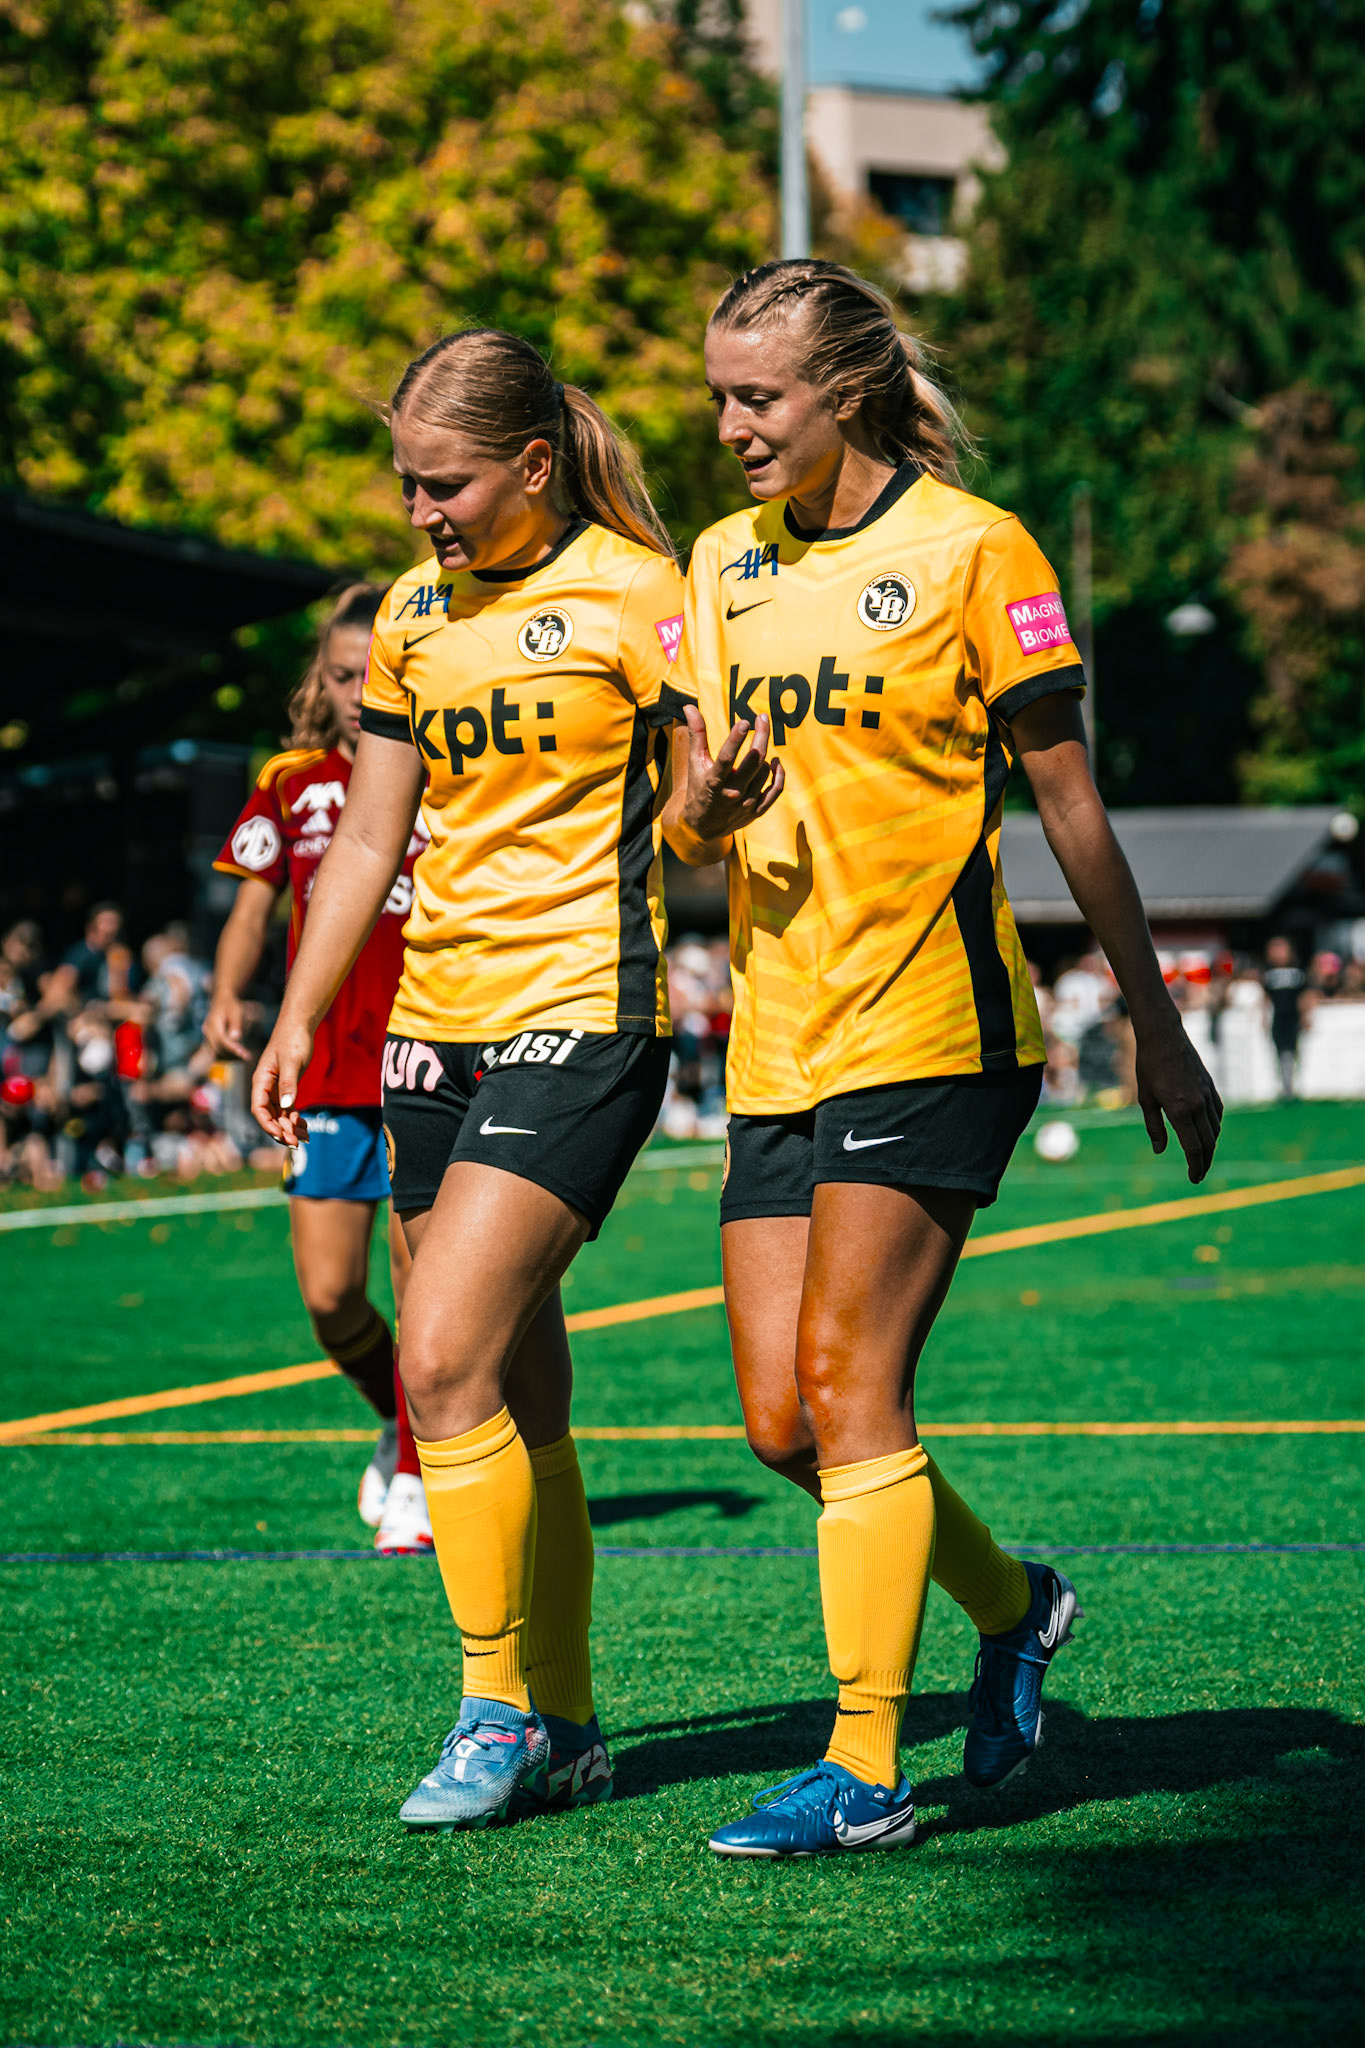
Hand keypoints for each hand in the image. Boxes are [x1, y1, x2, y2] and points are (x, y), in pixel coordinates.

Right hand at [203, 992, 251, 1059]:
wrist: (221, 1001)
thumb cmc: (230, 1005)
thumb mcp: (236, 1011)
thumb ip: (236, 1024)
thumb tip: (236, 1038)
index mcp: (212, 1023)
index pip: (221, 1040)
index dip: (232, 1048)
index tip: (243, 1054)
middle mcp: (207, 1032)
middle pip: (218, 1049)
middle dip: (232, 1055)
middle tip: (248, 1057)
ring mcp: (207, 1037)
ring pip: (216, 1053)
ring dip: (230, 1058)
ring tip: (246, 1057)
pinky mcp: (210, 1041)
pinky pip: (217, 1052)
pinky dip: (227, 1056)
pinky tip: (239, 1056)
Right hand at [251, 1018, 314, 1146]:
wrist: (299, 1025)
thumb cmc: (293, 1039)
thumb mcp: (292, 1061)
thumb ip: (288, 1084)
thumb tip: (287, 1106)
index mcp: (261, 1081)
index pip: (259, 1109)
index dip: (267, 1125)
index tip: (280, 1135)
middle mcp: (265, 1087)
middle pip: (269, 1116)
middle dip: (280, 1130)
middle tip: (296, 1143)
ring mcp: (275, 1088)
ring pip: (279, 1114)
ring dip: (288, 1127)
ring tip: (303, 1139)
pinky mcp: (286, 1086)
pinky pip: (288, 1108)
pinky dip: (295, 1118)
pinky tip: (304, 1127)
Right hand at [681, 706, 783, 844]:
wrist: (703, 826)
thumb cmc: (698, 788)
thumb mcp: (694, 762)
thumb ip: (696, 734)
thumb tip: (689, 706)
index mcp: (714, 781)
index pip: (727, 758)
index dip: (736, 740)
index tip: (744, 721)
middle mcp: (732, 793)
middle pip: (754, 760)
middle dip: (760, 736)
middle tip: (762, 718)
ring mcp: (747, 804)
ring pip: (764, 772)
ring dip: (763, 754)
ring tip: (758, 742)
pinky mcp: (757, 811)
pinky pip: (775, 790)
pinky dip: (778, 775)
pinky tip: (775, 762)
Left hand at [1135, 1020, 1222, 1182]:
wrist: (1164, 1036)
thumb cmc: (1148, 1067)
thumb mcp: (1145, 1099)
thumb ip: (1154, 1127)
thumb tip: (1160, 1151)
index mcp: (1179, 1111)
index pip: (1193, 1148)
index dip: (1195, 1167)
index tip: (1193, 1179)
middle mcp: (1198, 1105)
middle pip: (1208, 1144)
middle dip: (1204, 1162)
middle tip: (1198, 1175)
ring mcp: (1207, 1095)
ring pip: (1215, 1130)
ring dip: (1210, 1147)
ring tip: (1201, 1158)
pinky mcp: (1211, 1087)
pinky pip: (1218, 1115)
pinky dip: (1214, 1128)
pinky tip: (1207, 1134)